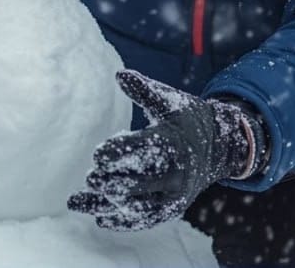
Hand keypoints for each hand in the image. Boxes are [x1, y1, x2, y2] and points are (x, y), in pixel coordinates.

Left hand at [68, 70, 258, 230]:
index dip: (120, 153)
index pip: (145, 150)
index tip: (97, 155)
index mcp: (174, 143)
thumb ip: (144, 90)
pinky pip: (146, 219)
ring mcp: (174, 195)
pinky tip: (99, 217)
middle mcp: (176, 174)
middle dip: (114, 181)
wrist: (219, 147)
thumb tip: (120, 75)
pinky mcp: (171, 209)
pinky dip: (123, 221)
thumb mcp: (169, 101)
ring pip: (138, 205)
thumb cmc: (186, 118)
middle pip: (141, 182)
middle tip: (90, 179)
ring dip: (107, 204)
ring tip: (75, 202)